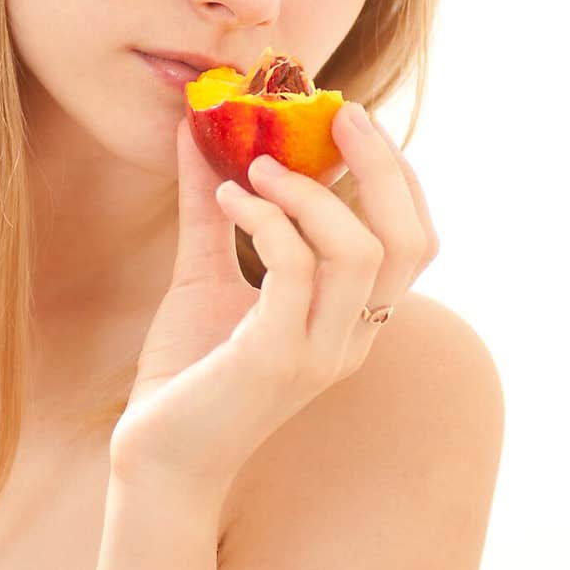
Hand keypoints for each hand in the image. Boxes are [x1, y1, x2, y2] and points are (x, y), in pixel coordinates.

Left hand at [110, 103, 438, 500]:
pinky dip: (266, 219)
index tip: (351, 119)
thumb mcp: (205, 272)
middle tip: (339, 113)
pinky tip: (226, 198)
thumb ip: (210, 207)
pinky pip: (295, 270)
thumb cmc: (188, 369)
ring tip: (256, 165)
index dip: (396, 176)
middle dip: (382, 166)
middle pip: (408, 240)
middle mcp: (353, 337)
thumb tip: (196, 130)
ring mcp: (321, 352)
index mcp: (352, 318)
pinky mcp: (276, 358)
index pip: (413, 241)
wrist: (156, 456)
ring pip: (359, 251)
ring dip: (309, 192)